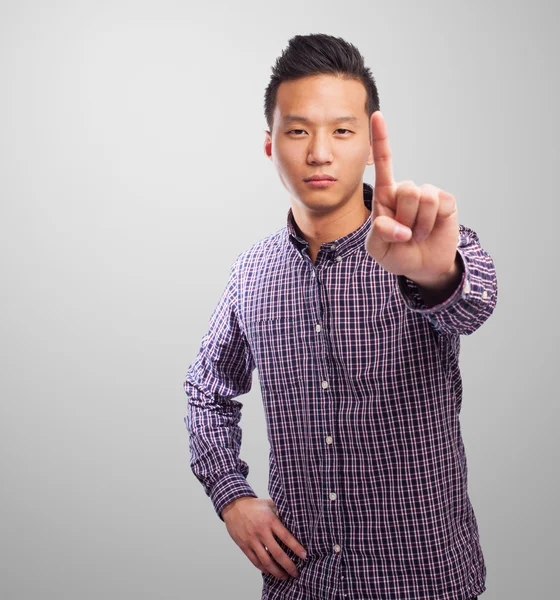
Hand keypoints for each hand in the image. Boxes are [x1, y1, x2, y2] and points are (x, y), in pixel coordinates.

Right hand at [222, 497, 306, 580]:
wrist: (234, 506)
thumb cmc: (255, 505)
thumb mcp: (270, 504)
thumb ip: (281, 511)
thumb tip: (295, 520)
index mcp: (270, 520)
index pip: (286, 537)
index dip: (296, 548)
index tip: (304, 556)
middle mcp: (261, 532)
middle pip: (277, 553)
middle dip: (288, 566)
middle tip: (296, 573)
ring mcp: (252, 540)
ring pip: (266, 561)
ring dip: (276, 572)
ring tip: (284, 576)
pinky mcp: (244, 546)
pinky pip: (255, 561)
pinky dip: (264, 568)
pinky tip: (270, 571)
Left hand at [364, 111, 459, 288]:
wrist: (423, 267)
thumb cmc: (397, 253)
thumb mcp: (378, 249)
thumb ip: (380, 233)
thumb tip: (401, 227)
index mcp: (385, 195)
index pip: (383, 164)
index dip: (380, 139)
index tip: (376, 115)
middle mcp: (406, 190)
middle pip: (404, 189)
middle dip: (403, 218)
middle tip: (404, 234)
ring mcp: (427, 194)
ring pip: (420, 197)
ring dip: (417, 224)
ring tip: (417, 233)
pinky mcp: (445, 201)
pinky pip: (436, 204)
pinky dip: (430, 224)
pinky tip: (430, 230)